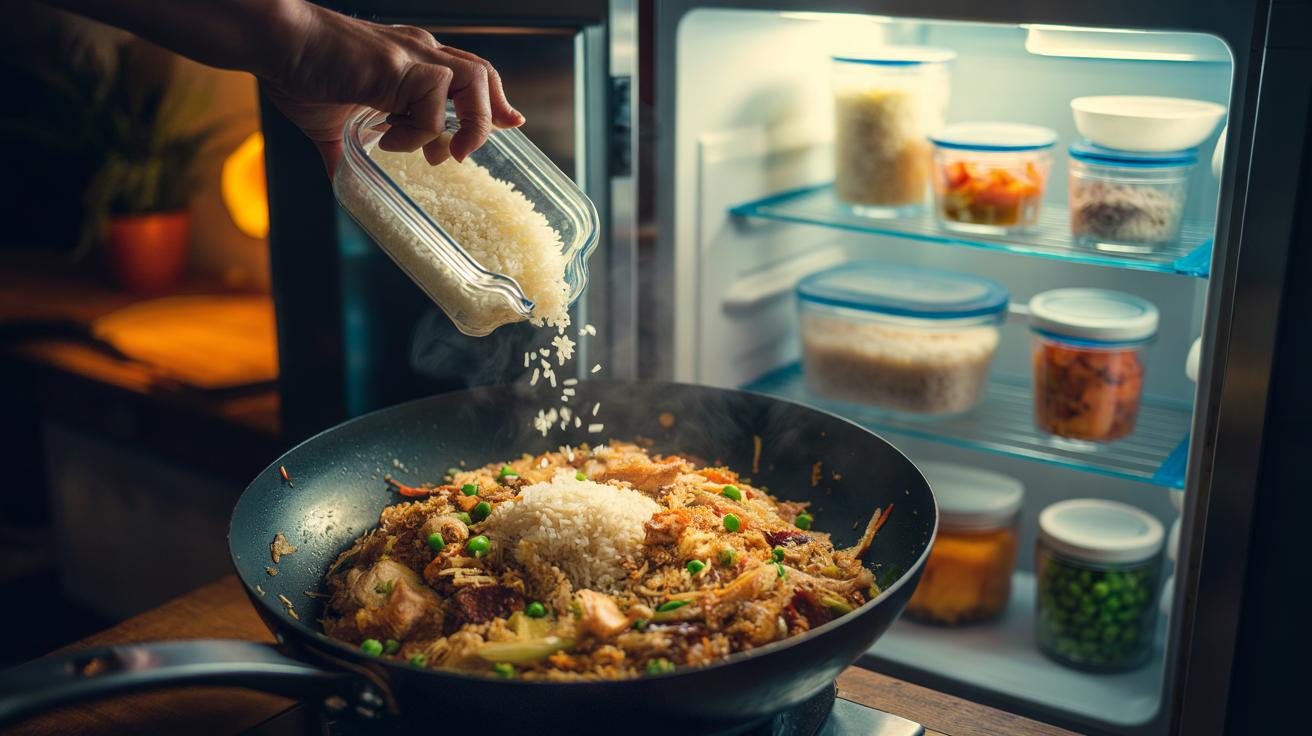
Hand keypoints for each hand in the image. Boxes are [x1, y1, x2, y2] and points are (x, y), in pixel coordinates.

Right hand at [259, 3, 523, 174]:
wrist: (273, 44)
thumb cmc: (295, 72)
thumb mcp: (329, 123)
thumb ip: (343, 151)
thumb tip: (341, 181)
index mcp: (410, 60)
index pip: (470, 75)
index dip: (492, 103)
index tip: (509, 124)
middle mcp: (420, 52)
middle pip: (484, 75)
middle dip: (488, 117)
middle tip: (464, 154)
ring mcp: (413, 56)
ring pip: (475, 81)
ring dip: (468, 123)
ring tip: (442, 154)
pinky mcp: (399, 65)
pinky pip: (433, 104)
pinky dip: (420, 131)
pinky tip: (389, 139)